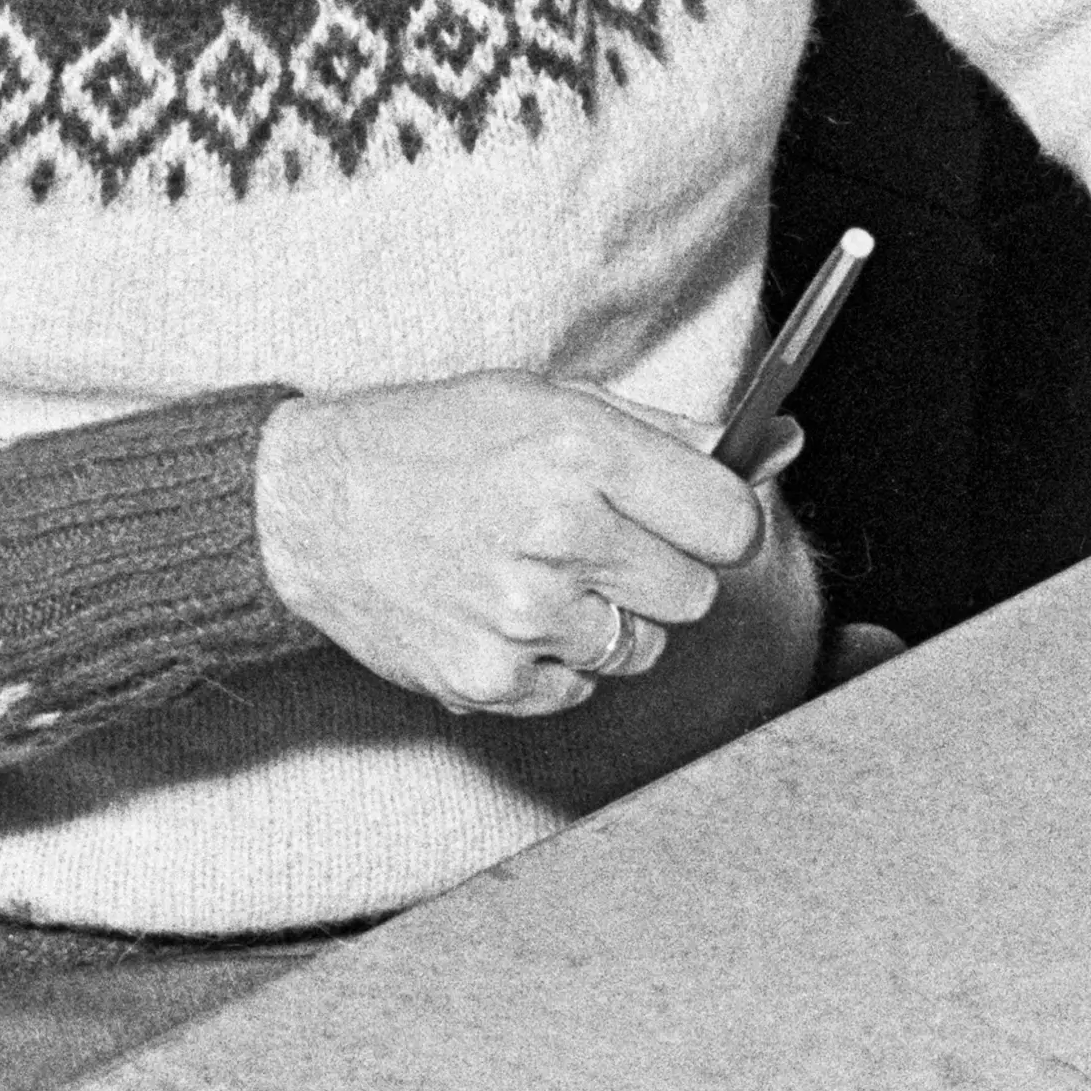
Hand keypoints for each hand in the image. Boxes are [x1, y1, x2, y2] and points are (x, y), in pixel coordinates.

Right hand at [253, 375, 770, 718]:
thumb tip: (783, 448)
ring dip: (604, 618)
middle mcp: (559, 533)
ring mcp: (523, 616)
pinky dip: (551, 662)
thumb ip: (671, 434)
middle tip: (591, 542)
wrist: (307, 509)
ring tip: (533, 573)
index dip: (719, 523)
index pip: (731, 522)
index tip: (695, 519)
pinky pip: (579, 689)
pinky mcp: (490, 679)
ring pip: (641, 648)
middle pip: (694, 594)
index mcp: (582, 450)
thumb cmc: (436, 443)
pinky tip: (498, 611)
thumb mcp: (549, 401)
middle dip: (657, 571)